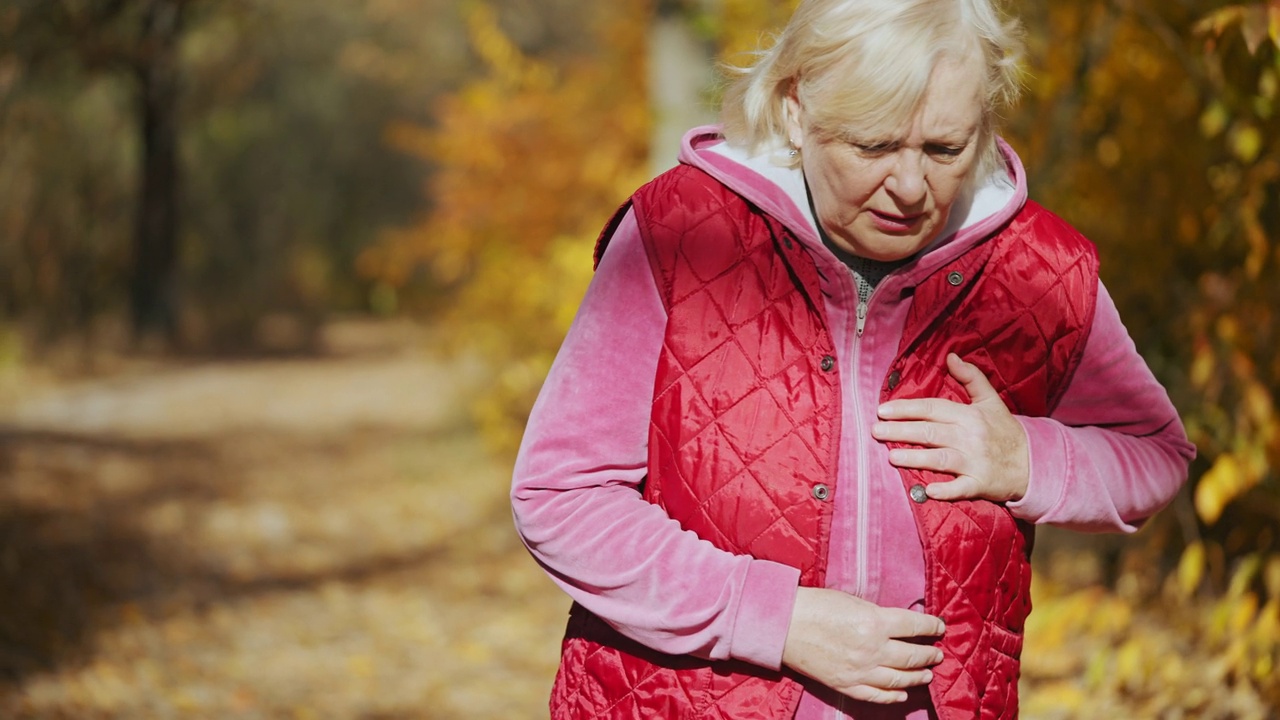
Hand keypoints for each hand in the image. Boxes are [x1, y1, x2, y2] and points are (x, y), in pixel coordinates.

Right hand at [782, 587, 944, 702]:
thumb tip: (898, 625)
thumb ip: (877, 615)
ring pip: (900, 679)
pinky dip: (893, 696)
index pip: (915, 627)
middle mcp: (873, 649)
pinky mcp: (846, 685)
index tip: (939, 627)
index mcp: (875, 622)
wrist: (783, 624)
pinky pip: (877, 696)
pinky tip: (902, 693)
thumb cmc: (815, 605)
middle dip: (929, 654)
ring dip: (918, 676)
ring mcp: (860, 671)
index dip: (931, 627)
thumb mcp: (852, 600)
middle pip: (913, 656)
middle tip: (937, 652)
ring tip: (927, 673)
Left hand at [871, 353, 1029, 501]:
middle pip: (930, 432)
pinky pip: (961, 488)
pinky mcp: (980, 484)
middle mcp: (970, 437)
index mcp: (969, 415)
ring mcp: (975, 462)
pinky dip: (945, 490)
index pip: (932, 408)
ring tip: (891, 457)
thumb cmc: (1005, 430)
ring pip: (941, 459)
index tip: (882, 410)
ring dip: (916, 458)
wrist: (1033, 462)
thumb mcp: (991, 400)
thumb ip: (971, 377)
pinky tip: (927, 491)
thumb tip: (950, 356)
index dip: (906, 408)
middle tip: (875, 431)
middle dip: (901, 431)